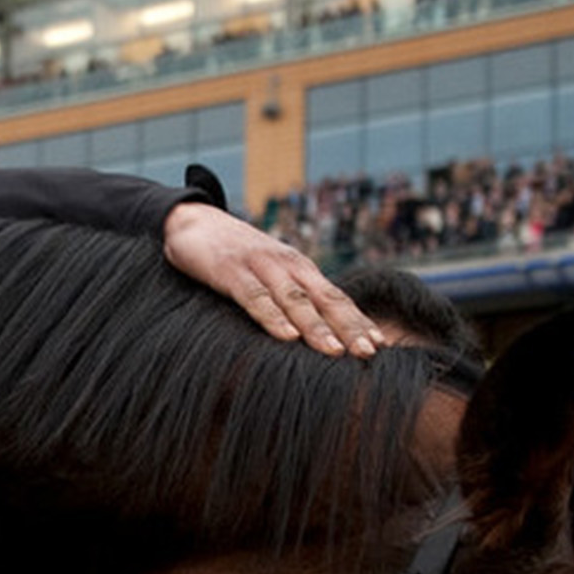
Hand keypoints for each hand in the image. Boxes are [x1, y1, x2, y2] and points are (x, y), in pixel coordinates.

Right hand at [162, 201, 384, 357]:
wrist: (192, 221)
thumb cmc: (232, 255)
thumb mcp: (267, 273)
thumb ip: (289, 297)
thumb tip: (313, 333)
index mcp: (299, 269)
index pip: (336, 298)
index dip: (358, 320)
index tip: (380, 344)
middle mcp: (287, 265)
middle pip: (325, 299)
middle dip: (348, 327)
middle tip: (369, 352)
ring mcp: (260, 267)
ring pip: (295, 300)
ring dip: (316, 327)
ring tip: (334, 352)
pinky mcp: (231, 272)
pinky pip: (255, 298)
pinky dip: (272, 318)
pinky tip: (286, 337)